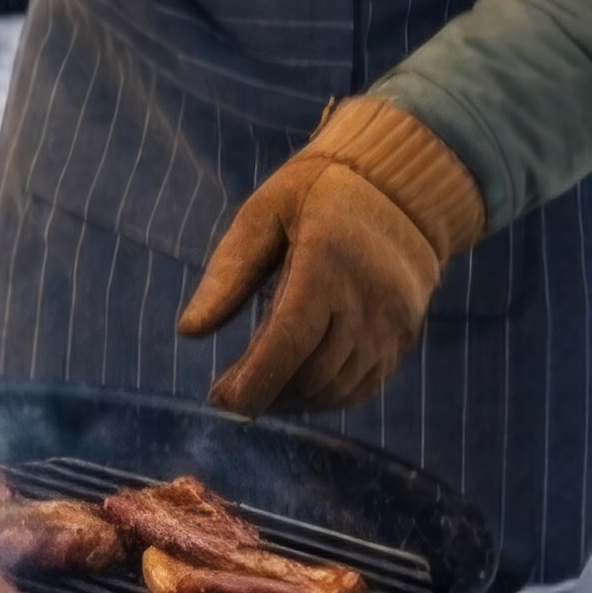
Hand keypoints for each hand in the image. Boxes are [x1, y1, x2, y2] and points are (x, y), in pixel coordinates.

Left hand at [176, 97, 484, 413]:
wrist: (401, 191)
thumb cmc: (318, 196)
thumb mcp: (264, 214)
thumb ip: (229, 273)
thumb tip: (189, 331)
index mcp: (325, 266)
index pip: (290, 340)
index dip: (254, 380)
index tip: (220, 401)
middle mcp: (365, 302)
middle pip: (311, 373)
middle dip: (265, 392)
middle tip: (228, 393)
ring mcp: (390, 324)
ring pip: (337, 387)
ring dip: (293, 399)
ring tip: (257, 387)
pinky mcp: (402, 337)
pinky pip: (363, 386)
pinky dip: (326, 396)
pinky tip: (296, 386)